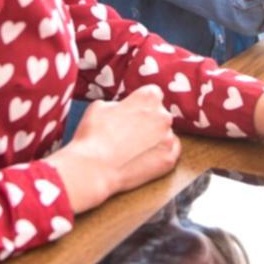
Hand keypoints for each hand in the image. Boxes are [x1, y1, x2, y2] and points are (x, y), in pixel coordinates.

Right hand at [49, 85, 180, 212]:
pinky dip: (159, 153)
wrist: (94, 169)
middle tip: (130, 133)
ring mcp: (168, 138)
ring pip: (165, 134)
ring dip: (154, 138)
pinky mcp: (169, 159)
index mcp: (148, 97)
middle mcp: (163, 115)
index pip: (153, 94)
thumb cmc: (94, 136)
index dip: (141, 103)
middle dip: (148, 121)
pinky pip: (170, 151)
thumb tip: (124, 109)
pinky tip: (143, 158)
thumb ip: (120, 103)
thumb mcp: (100, 106)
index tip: (133, 112)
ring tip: (133, 149)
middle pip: (160, 114)